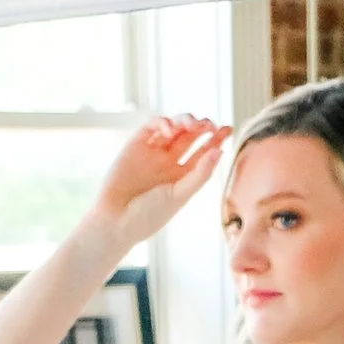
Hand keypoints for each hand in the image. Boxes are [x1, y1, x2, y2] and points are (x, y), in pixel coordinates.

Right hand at [91, 114, 229, 247]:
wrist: (116, 222)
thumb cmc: (148, 215)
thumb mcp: (180, 195)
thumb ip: (200, 173)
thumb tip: (219, 150)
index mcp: (181, 176)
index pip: (203, 152)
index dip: (215, 139)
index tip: (227, 129)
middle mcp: (168, 162)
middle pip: (190, 136)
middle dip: (202, 127)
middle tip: (209, 125)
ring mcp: (152, 152)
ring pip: (173, 128)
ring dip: (185, 121)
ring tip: (192, 124)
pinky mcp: (135, 145)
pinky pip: (151, 127)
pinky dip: (163, 123)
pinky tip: (170, 130)